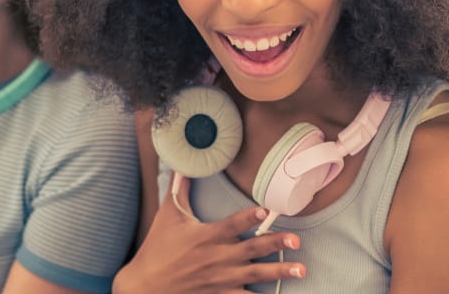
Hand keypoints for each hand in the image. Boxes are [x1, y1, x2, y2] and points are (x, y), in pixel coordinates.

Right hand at [112, 175, 305, 293]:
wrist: (147, 284)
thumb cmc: (158, 247)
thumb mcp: (167, 216)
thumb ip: (178, 190)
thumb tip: (182, 165)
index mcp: (206, 236)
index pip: (231, 224)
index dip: (248, 217)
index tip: (265, 210)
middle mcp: (217, 257)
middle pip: (250, 249)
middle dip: (274, 244)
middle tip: (296, 240)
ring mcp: (221, 279)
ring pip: (255, 274)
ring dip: (279, 271)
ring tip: (301, 269)